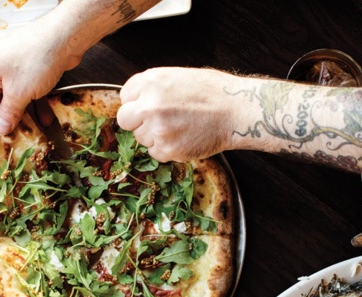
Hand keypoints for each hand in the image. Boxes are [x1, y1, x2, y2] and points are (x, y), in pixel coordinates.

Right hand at [0, 20, 78, 135]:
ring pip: (17, 97)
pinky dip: (37, 104)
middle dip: (10, 119)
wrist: (65, 38)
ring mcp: (14, 65)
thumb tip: (0, 129)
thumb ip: (8, 114)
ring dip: (27, 114)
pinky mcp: (32, 67)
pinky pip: (30, 90)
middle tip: (16, 137)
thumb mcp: (19, 93)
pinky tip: (46, 118)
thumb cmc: (36, 59)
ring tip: (35, 131)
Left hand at [118, 67, 253, 161]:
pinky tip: (184, 138)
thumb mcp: (178, 77)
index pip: (125, 96)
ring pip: (141, 138)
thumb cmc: (213, 92)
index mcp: (151, 81)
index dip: (137, 102)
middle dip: (138, 121)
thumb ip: (153, 89)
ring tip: (179, 127)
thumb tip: (136, 103)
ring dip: (154, 136)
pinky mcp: (167, 149)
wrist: (236, 110)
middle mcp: (150, 104)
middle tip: (159, 121)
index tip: (150, 106)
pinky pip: (155, 153)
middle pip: (125, 119)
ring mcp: (157, 128)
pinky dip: (167, 149)